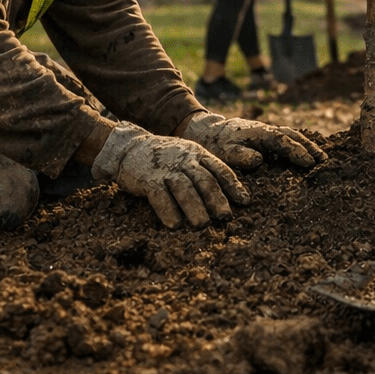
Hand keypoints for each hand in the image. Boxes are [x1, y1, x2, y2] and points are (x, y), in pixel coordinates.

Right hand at [92, 124, 248, 227]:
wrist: (130, 147)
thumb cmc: (164, 158)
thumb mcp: (187, 155)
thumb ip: (203, 170)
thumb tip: (226, 195)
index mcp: (197, 154)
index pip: (220, 169)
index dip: (233, 186)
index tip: (244, 201)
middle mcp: (184, 160)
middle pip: (205, 181)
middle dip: (217, 200)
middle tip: (225, 217)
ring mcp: (166, 169)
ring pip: (185, 190)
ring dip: (195, 209)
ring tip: (202, 225)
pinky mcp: (148, 180)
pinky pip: (160, 196)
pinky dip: (168, 211)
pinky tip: (175, 225)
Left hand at [179, 111, 325, 169]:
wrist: (207, 131)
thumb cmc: (216, 144)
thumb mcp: (225, 151)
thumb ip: (241, 155)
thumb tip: (259, 160)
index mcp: (258, 133)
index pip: (282, 141)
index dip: (296, 151)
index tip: (309, 162)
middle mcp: (266, 130)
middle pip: (292, 135)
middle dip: (309, 146)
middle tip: (323, 159)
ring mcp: (266, 132)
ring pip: (291, 135)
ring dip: (306, 144)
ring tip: (320, 157)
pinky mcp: (265, 137)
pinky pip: (285, 138)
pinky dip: (298, 143)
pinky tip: (306, 153)